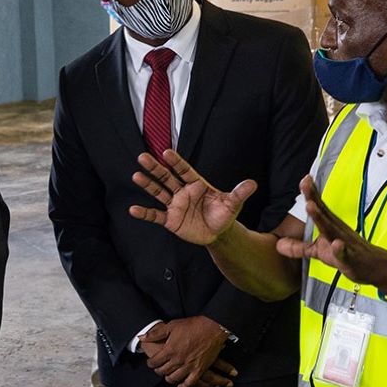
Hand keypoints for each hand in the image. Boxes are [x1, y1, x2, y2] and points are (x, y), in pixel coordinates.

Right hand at [129, 150, 256, 245]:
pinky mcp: (170, 219)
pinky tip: (133, 209)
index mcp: (196, 184)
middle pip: (166, 177)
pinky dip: (145, 213)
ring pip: (158, 192)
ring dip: (147, 185)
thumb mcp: (233, 204)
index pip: (184, 170)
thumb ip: (239, 194)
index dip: (175, 162)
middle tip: (142, 156)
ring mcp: (175, 205)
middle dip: (155, 168)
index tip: (166, 152)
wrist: (218, 233)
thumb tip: (252, 184)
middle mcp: (183, 192)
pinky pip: (155, 215)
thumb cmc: (224, 214)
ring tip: (136, 176)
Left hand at [139, 316, 233, 386]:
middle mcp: (178, 360)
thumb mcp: (171, 326)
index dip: (150, 363)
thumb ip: (155, 333)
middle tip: (158, 368)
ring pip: (174, 378)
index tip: (151, 363)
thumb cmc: (192, 325)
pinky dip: (184, 386)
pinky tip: (180, 386)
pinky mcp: (199, 369)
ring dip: (168, 378)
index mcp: (170, 349)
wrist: (212, 328)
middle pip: (163, 371)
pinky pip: (190, 383)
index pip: (154, 362)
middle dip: (158, 370)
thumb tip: (141, 337)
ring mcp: (189, 366)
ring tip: (168, 375)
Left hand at [275, 176, 386, 292]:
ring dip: (321, 218)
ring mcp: (345, 244)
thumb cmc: (347, 255)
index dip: (311, 193)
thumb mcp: (319, 252)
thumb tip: (278, 245)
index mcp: (331, 226)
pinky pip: (344, 254)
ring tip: (310, 206)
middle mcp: (338, 231)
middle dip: (313, 198)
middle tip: (305, 183)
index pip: (320, 207)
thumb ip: (299, 247)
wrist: (375, 268)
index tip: (304, 179)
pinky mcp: (350, 259)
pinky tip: (335, 244)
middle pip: (324, 212)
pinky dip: (339, 250)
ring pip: (332, 230)